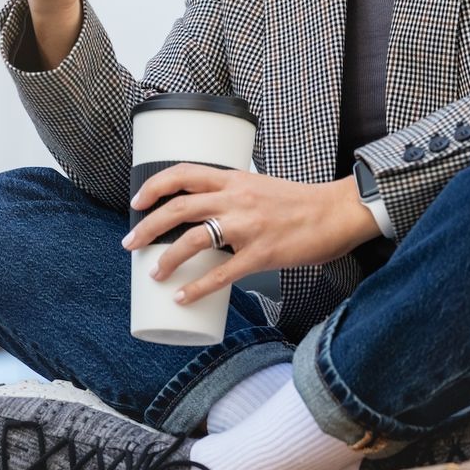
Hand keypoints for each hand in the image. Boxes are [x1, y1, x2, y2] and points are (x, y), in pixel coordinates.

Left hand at [121, 163, 383, 304]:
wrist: (337, 212)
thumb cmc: (303, 202)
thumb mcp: (262, 187)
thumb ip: (236, 197)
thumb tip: (211, 216)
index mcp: (236, 179)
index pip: (185, 173)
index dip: (155, 185)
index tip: (137, 201)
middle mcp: (237, 199)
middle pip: (179, 208)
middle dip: (147, 227)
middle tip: (131, 243)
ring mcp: (248, 227)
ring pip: (193, 240)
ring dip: (167, 259)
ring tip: (154, 273)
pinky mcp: (261, 254)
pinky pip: (221, 274)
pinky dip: (196, 287)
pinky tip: (182, 296)